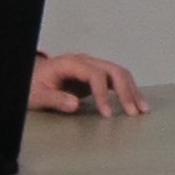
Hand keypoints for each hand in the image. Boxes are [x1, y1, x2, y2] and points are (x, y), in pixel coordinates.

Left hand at [30, 53, 145, 116]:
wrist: (32, 77)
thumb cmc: (33, 86)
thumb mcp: (37, 95)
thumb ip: (55, 99)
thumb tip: (74, 105)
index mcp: (70, 63)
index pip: (94, 74)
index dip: (103, 94)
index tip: (107, 114)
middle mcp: (84, 61)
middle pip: (113, 70)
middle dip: (126, 91)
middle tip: (134, 112)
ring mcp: (92, 66)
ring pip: (119, 73)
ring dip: (132, 90)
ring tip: (143, 109)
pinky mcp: (95, 74)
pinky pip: (116, 79)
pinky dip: (128, 90)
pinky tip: (135, 103)